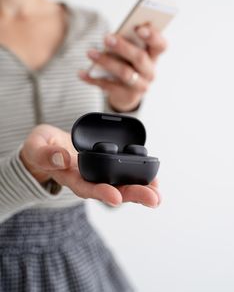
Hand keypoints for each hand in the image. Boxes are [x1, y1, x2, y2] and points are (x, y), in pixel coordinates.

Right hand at [20, 124, 160, 207]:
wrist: (47, 146)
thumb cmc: (41, 148)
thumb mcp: (36, 146)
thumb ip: (45, 153)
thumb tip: (62, 158)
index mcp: (70, 176)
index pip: (86, 187)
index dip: (101, 192)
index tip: (116, 197)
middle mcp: (87, 178)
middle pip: (111, 190)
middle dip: (133, 194)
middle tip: (154, 199)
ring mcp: (98, 172)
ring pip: (121, 184)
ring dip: (141, 189)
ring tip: (159, 193)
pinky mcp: (106, 164)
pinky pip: (124, 171)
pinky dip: (140, 175)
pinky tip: (155, 179)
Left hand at [79, 23, 166, 111]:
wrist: (128, 92)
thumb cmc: (129, 63)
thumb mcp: (131, 52)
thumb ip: (128, 42)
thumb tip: (112, 36)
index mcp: (154, 56)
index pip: (160, 45)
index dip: (153, 36)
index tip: (139, 28)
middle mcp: (150, 72)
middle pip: (139, 58)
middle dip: (123, 47)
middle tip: (106, 38)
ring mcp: (140, 85)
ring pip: (124, 73)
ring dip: (106, 61)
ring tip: (90, 53)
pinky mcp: (126, 95)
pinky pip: (108, 86)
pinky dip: (93, 79)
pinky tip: (81, 73)